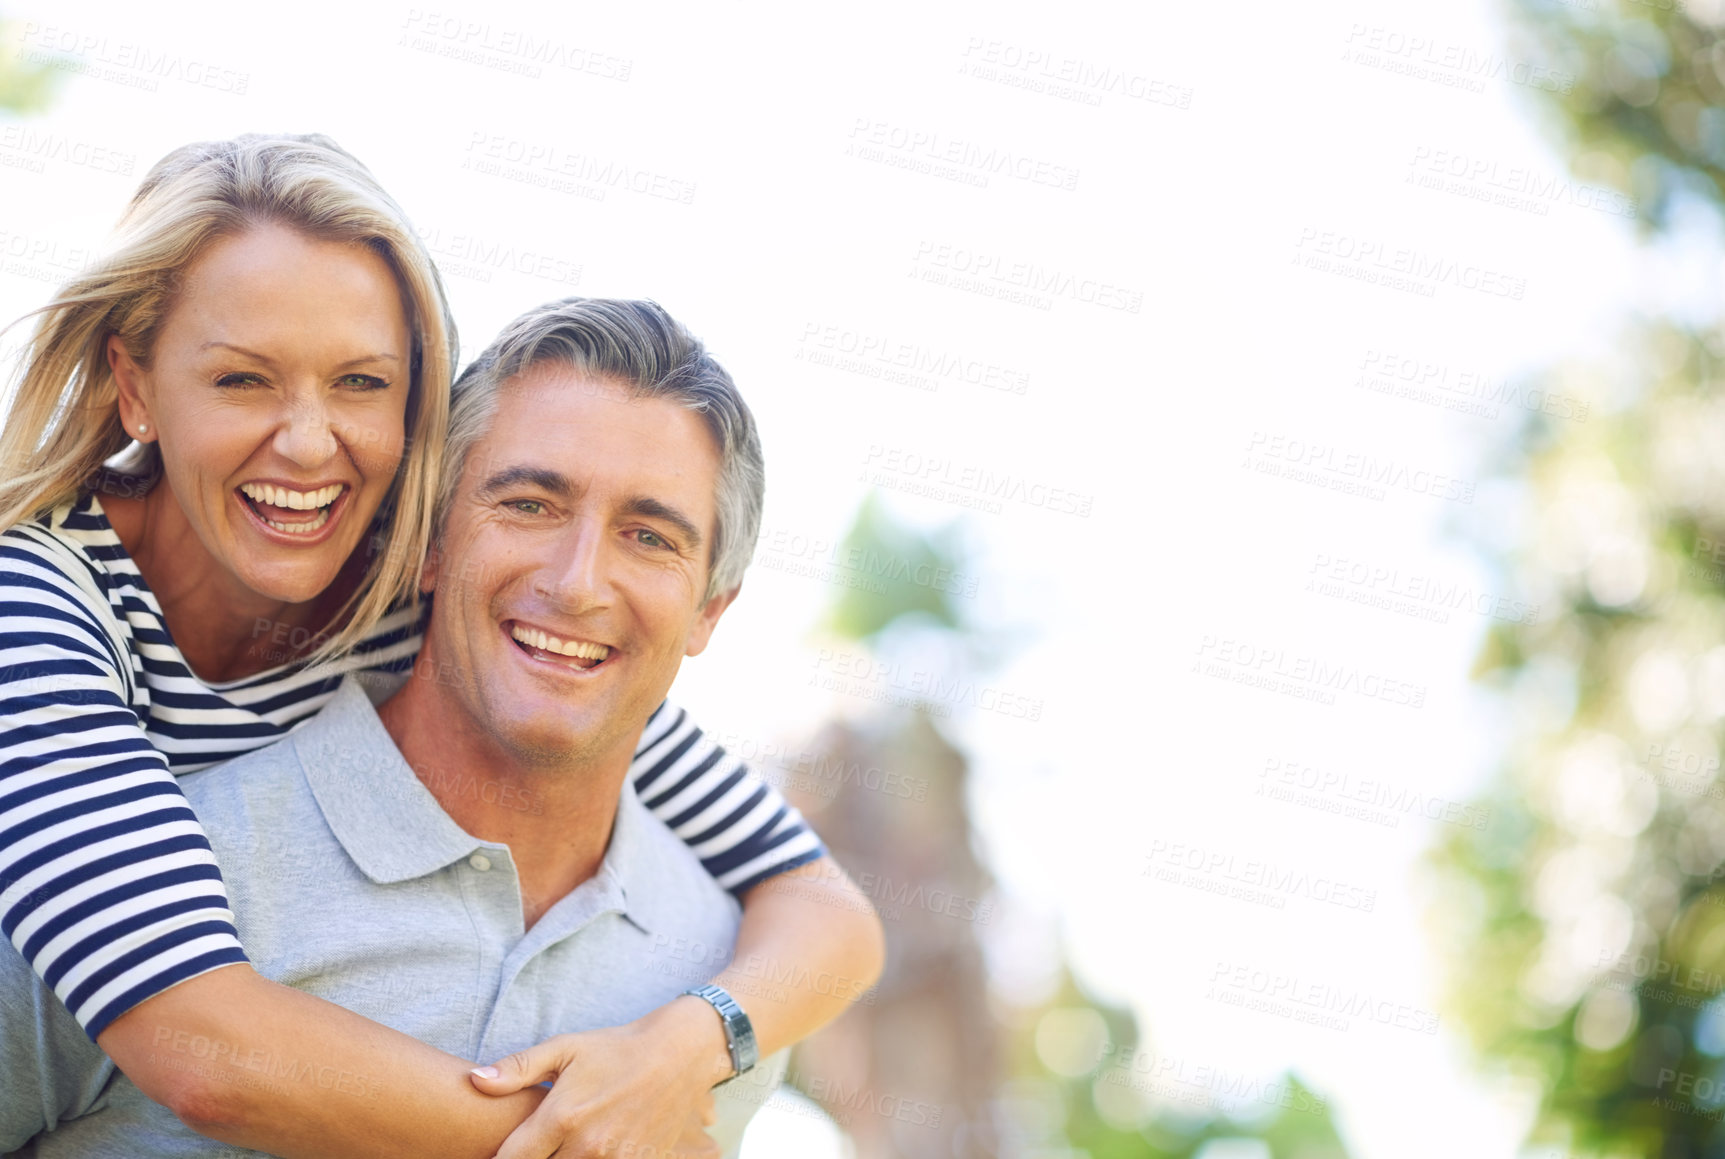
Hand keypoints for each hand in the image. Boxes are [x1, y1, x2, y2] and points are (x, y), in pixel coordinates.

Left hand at [471, 1001, 732, 1158]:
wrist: (678, 1054)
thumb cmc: (615, 1048)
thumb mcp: (565, 1047)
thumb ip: (518, 1068)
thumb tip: (475, 1081)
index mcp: (562, 1116)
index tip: (493, 1155)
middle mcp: (587, 1145)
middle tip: (532, 1149)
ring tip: (560, 1146)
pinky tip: (588, 1152)